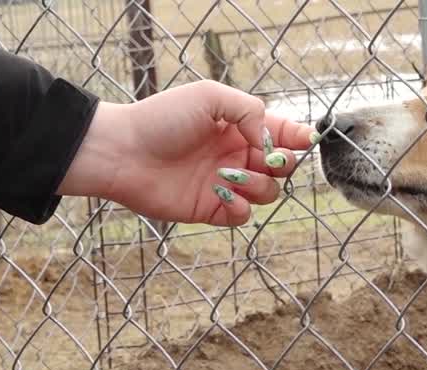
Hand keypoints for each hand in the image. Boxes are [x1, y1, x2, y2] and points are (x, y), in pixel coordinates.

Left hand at [58, 80, 316, 226]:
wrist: (122, 152)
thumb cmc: (161, 118)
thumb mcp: (209, 96)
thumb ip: (249, 110)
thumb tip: (267, 142)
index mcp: (238, 128)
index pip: (281, 134)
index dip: (298, 138)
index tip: (304, 140)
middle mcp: (237, 155)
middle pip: (282, 166)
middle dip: (281, 163)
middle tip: (264, 158)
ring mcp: (226, 184)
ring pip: (268, 192)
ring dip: (258, 184)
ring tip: (228, 175)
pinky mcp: (213, 209)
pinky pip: (244, 216)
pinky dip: (240, 207)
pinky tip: (221, 193)